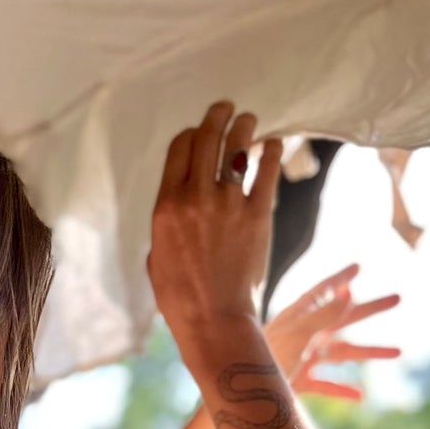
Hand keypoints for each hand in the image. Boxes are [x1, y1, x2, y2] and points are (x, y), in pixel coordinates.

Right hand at [148, 99, 282, 341]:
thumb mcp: (157, 258)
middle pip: (207, 137)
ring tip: (248, 121)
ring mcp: (227, 205)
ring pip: (237, 146)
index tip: (200, 131)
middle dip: (217, 115)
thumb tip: (175, 212)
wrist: (213, 320)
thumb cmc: (180, 299)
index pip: (179, 148)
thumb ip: (165, 227)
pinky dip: (271, 152)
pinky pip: (266, 171)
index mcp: (166, 207)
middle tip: (226, 108)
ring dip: (244, 126)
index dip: (191, 133)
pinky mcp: (257, 215)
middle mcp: (194, 198)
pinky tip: (273, 146)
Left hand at [264, 264, 401, 400]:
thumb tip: (350, 293)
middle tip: (399, 298)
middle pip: (343, 319)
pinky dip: (343, 390)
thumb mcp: (297, 334)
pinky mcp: (298, 383)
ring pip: (343, 354)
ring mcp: (302, 359)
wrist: (240, 396)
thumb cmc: (264, 359)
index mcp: (298, 316)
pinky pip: (326, 386)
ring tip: (399, 351)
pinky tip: (362, 397)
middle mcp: (303, 335)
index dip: (341, 278)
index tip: (358, 267)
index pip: (323, 291)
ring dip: (371, 351)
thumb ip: (324, 315)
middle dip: (371, 310)